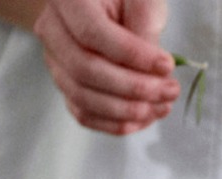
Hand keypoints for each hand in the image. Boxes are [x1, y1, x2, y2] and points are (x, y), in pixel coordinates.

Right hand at [34, 0, 178, 134]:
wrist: (104, 7)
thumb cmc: (125, 0)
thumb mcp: (141, 0)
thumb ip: (144, 26)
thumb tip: (154, 71)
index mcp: (68, 0)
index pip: (93, 34)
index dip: (132, 56)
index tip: (167, 65)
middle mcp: (52, 31)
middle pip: (85, 70)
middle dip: (134, 88)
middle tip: (170, 90)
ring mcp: (54, 62)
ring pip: (83, 98)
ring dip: (127, 111)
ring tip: (163, 106)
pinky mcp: (66, 85)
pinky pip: (84, 114)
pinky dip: (115, 123)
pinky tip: (144, 119)